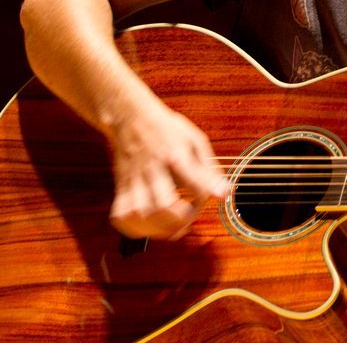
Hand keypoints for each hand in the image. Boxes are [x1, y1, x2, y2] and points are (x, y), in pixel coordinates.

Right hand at [107, 103, 227, 239]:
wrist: (130, 117)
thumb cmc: (166, 129)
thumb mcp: (195, 140)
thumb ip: (210, 169)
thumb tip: (224, 193)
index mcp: (175, 155)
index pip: (194, 184)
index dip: (205, 197)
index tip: (209, 196)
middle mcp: (153, 169)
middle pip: (162, 205)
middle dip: (179, 220)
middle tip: (188, 218)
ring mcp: (134, 180)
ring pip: (140, 214)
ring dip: (158, 229)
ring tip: (171, 227)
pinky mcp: (121, 187)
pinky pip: (122, 216)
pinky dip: (135, 228)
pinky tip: (149, 226)